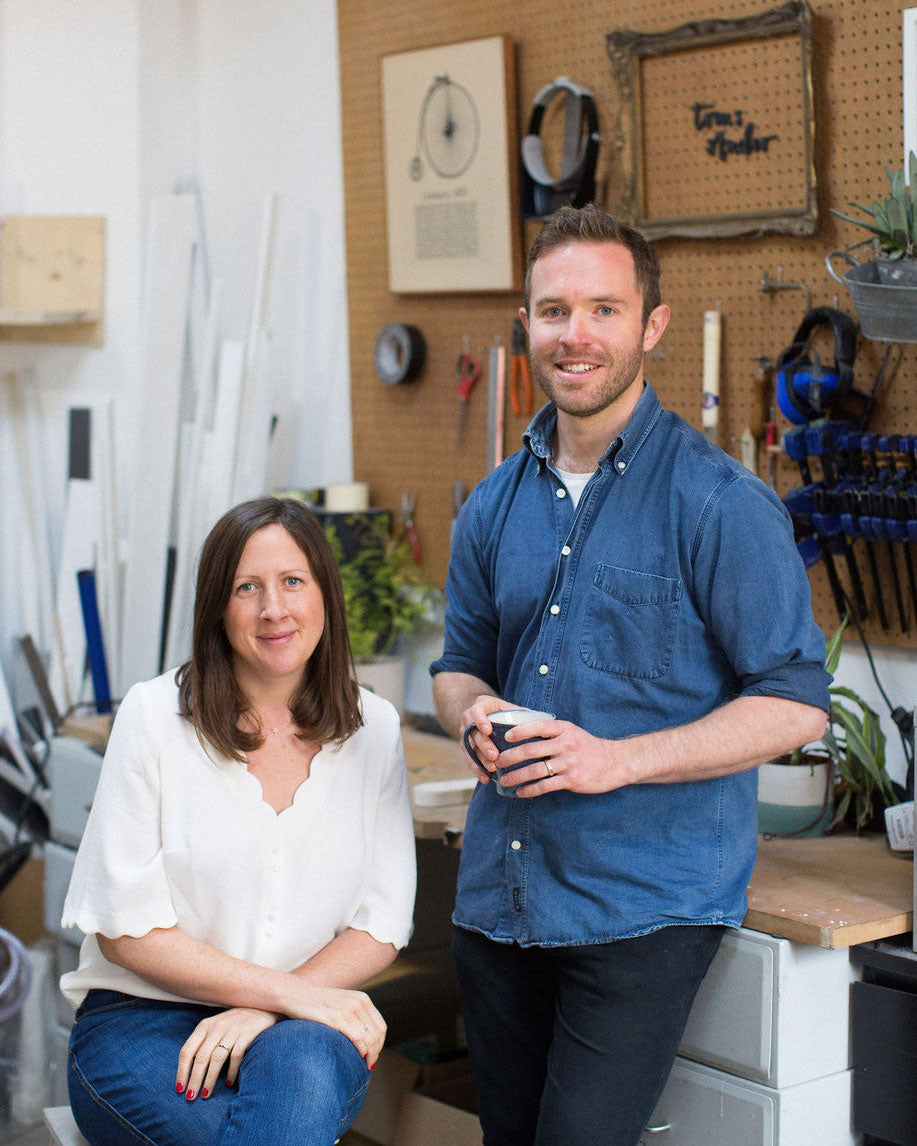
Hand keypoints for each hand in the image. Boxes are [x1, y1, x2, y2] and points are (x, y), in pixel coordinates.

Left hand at [176, 1007, 278, 1099]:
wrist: (263, 1005)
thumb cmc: (235, 1022)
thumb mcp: (216, 1027)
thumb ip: (204, 1043)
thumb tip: (189, 1072)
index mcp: (205, 1026)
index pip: (187, 1051)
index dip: (181, 1071)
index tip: (179, 1089)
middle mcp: (217, 1026)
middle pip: (201, 1057)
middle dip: (194, 1079)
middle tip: (190, 1097)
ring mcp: (233, 1029)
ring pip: (216, 1058)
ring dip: (210, 1079)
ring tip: (206, 1094)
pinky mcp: (248, 1033)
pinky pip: (236, 1055)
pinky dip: (231, 1070)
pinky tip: (228, 1083)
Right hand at [289, 985, 386, 1068]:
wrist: (294, 994)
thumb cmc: (316, 1005)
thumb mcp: (341, 1004)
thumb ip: (354, 1016)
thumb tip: (365, 1041)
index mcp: (363, 999)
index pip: (381, 1027)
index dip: (380, 1044)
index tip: (373, 1056)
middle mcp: (359, 1002)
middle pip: (377, 1034)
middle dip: (376, 1052)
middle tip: (369, 1065)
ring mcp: (349, 1009)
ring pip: (369, 1039)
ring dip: (370, 1055)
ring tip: (364, 1066)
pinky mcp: (337, 1018)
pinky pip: (357, 1039)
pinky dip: (361, 1051)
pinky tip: (357, 1057)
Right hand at [459, 695, 517, 782]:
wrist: (485, 715)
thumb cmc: (504, 711)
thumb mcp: (511, 708)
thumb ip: (522, 714)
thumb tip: (541, 723)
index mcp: (481, 704)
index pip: (477, 710)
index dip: (480, 720)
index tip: (488, 730)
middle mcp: (469, 717)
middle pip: (472, 731)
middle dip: (483, 744)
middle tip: (494, 756)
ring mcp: (465, 732)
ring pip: (469, 746)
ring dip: (480, 759)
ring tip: (492, 769)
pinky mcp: (465, 745)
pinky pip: (468, 758)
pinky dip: (477, 769)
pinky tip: (486, 778)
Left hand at [496, 718, 623, 796]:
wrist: (615, 762)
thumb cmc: (588, 747)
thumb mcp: (572, 733)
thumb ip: (552, 733)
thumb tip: (524, 735)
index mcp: (564, 729)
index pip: (538, 726)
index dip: (520, 731)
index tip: (506, 736)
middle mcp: (566, 744)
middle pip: (531, 749)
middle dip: (511, 757)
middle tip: (498, 762)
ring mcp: (569, 762)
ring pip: (535, 770)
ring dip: (516, 776)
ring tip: (504, 781)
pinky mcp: (571, 780)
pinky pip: (545, 786)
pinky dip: (530, 790)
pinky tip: (520, 792)